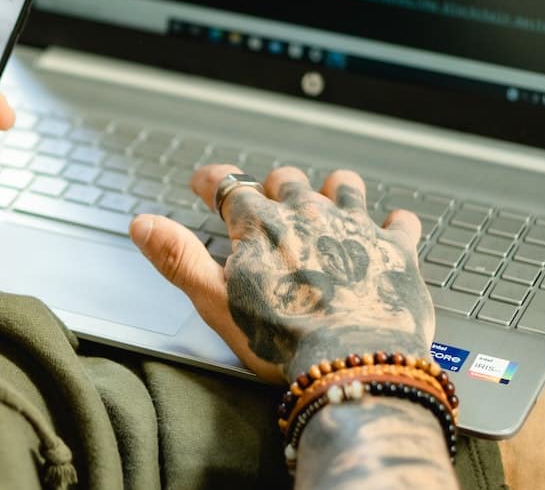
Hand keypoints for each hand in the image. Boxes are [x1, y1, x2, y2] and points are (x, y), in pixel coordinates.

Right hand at [129, 164, 432, 383]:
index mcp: (260, 224)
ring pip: (343, 187)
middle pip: (286, 180)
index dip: (211, 181)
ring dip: (332, 188)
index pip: (228, 185)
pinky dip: (393, 222)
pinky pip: (400, 223)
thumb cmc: (281, 340)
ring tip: (327, 193)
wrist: (354, 363)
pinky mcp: (395, 252)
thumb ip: (177, 257)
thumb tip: (143, 224)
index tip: (203, 183)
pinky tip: (391, 225)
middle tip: (266, 197)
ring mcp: (355, 229)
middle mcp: (308, 215)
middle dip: (272, 186)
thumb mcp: (213, 300)